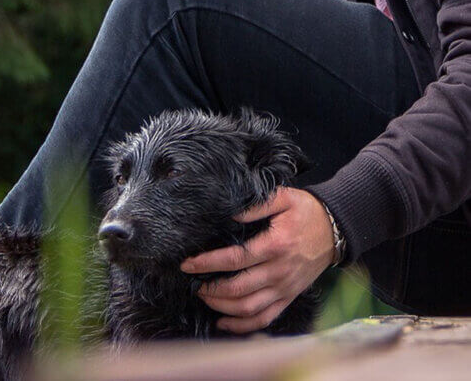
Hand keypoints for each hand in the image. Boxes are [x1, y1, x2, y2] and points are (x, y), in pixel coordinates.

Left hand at [180, 187, 334, 333]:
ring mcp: (285, 287)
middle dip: (210, 288)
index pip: (235, 259)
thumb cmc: (307, 211)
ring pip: (249, 308)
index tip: (188, 264)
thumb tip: (230, 213)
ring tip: (204, 297)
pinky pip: (265, 318)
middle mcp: (280, 271)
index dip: (208, 263)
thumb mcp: (284, 197)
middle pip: (238, 288)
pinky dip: (243, 325)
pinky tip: (224, 322)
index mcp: (276, 246)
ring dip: (222, 307)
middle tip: (193, 282)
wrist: (336, 229)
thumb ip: (257, 204)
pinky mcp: (289, 297)